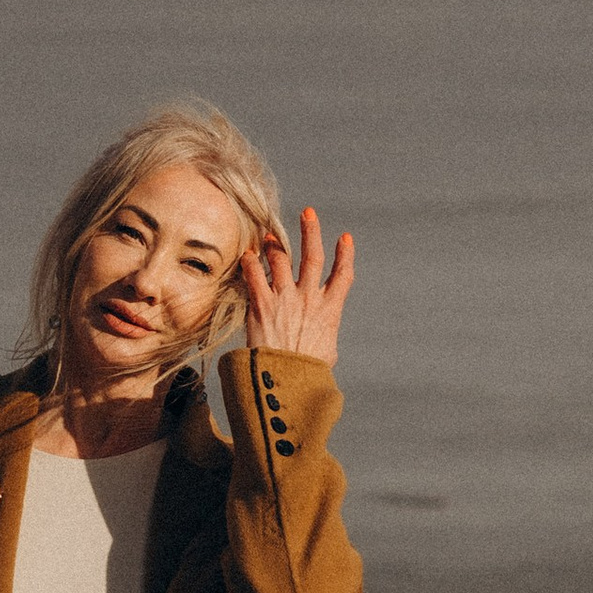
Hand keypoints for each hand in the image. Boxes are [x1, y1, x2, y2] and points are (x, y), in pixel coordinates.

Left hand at [239, 205, 353, 365]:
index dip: (345, 255)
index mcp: (330, 310)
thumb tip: (323, 342)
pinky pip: (254, 275)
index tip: (345, 238)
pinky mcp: (261, 304)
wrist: (285, 379)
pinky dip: (250, 263)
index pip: (343, 275)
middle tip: (307, 213)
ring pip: (281, 260)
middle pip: (313, 256)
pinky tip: (247, 255)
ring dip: (276, 245)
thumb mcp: (326, 353)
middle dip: (310, 232)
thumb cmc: (306, 374)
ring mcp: (285, 298)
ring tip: (270, 235)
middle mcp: (309, 298)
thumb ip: (323, 337)